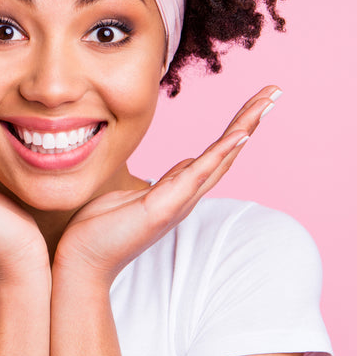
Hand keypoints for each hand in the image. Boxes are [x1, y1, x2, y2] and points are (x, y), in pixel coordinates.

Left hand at [53, 86, 281, 285]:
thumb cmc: (100, 230)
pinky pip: (198, 175)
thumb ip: (161, 181)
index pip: (215, 153)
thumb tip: (184, 165)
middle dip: (251, 120)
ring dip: (244, 128)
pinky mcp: (163, 208)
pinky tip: (240, 134)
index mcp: (178, 191)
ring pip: (219, 158)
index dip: (237, 128)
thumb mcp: (134, 195)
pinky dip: (221, 154)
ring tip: (266, 103)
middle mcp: (185, 197)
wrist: (82, 263)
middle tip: (274, 92)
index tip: (257, 102)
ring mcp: (177, 202)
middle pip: (227, 152)